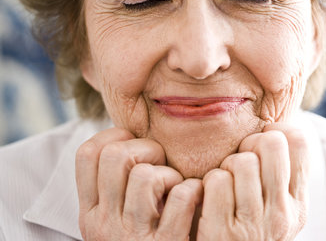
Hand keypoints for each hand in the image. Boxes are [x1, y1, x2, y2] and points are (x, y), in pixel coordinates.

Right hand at [75, 127, 202, 240]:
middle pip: (117, 155)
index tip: (136, 144)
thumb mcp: (115, 220)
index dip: (115, 137)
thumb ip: (117, 188)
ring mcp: (135, 237)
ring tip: (177, 188)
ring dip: (170, 173)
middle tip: (162, 163)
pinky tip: (196, 199)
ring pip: (147, 175)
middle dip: (147, 148)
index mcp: (91, 214)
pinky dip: (194, 189)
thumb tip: (130, 140)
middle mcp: (105, 225)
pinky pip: (182, 195)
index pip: (88, 154)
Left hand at [196, 122, 309, 240]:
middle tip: (241, 161)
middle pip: (271, 143)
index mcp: (298, 207)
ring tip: (225, 183)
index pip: (300, 142)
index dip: (276, 133)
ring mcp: (252, 225)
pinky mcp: (221, 232)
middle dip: (250, 145)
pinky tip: (210, 198)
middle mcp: (281, 217)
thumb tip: (279, 127)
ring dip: (227, 166)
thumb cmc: (249, 233)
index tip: (263, 145)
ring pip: (242, 160)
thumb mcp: (277, 211)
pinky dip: (209, 183)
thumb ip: (282, 177)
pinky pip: (216, 180)